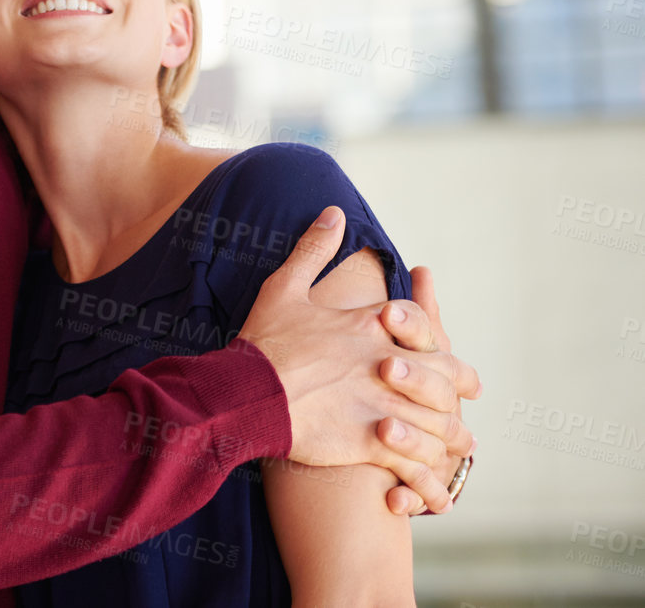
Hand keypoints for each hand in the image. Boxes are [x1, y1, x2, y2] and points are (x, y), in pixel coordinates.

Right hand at [238, 208, 476, 513]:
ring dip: (451, 443)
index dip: (444, 350)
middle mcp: (387, 365)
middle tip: (467, 409)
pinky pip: (415, 467)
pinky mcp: (372, 442)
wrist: (242, 392)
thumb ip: (314, 250)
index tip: (454, 365)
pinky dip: (427, 486)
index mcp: (372, 327)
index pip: (426, 333)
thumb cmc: (263, 342)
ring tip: (458, 455)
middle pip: (444, 380)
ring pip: (438, 426)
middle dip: (460, 396)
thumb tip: (335, 212)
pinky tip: (431, 499)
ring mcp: (384, 404)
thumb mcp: (285, 287)